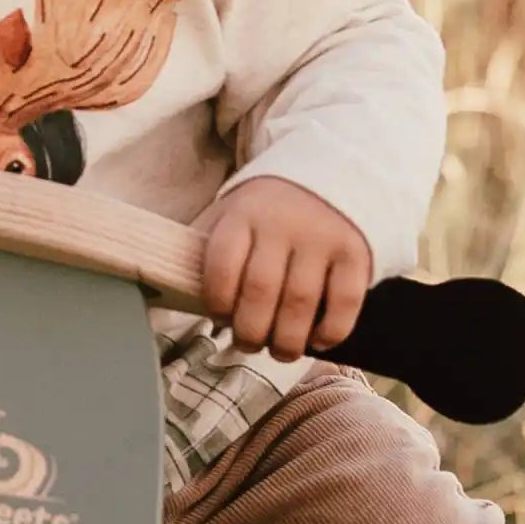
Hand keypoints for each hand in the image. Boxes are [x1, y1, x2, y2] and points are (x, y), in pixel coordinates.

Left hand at [197, 176, 371, 360]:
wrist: (329, 172)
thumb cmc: (266, 211)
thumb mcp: (230, 213)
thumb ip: (206, 247)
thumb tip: (169, 292)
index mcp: (242, 215)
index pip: (221, 266)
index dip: (218, 303)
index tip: (220, 318)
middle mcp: (282, 224)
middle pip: (260, 292)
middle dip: (251, 332)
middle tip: (249, 344)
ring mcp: (321, 238)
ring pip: (301, 303)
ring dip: (287, 340)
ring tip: (280, 351)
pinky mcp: (355, 252)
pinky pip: (345, 302)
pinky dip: (330, 331)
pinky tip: (317, 342)